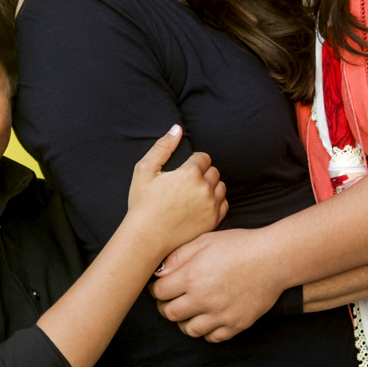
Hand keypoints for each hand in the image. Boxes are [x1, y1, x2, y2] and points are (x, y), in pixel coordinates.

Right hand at [126, 126, 227, 256]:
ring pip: (220, 187)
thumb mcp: (145, 170)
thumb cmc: (143, 203)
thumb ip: (162, 147)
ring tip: (194, 193)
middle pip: (214, 171)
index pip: (203, 157)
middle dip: (203, 173)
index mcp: (190, 173)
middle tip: (186, 183)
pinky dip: (216, 202)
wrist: (147, 237)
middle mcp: (205, 189)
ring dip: (211, 186)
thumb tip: (177, 128)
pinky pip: (224, 204)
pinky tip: (201, 205)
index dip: (193, 162)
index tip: (183, 170)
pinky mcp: (213, 221)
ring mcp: (211, 206)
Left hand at [149, 228, 280, 342]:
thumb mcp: (205, 241)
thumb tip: (159, 272)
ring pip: (189, 330)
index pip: (160, 292)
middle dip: (165, 306)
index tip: (160, 286)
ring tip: (188, 311)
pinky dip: (206, 331)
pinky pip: (212, 337)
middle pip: (170, 313)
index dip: (156, 289)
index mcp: (192, 276)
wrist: (273, 259)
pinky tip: (208, 318)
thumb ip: (178, 256)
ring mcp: (220, 315)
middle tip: (170, 300)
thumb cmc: (239, 245)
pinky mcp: (236, 324)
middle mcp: (203, 299)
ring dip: (184, 321)